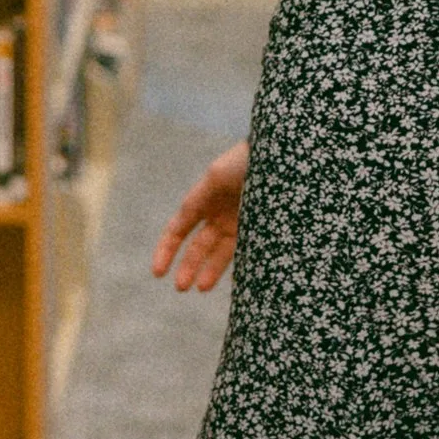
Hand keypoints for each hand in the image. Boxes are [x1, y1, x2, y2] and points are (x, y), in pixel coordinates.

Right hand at [153, 142, 248, 292]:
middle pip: (198, 246)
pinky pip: (246, 252)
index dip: (166, 250)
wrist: (280, 152)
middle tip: (181, 286)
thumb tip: (187, 227)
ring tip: (201, 287)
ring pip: (219, 253)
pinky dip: (241, 267)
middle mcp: (218, 214)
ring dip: (209, 270)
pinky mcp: (260, 228)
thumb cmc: (245, 160)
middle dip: (188, 266)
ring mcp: (239, 223)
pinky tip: (237, 283)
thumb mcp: (216, 177)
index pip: (178, 230)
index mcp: (203, 199)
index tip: (158, 272)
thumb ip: (203, 201)